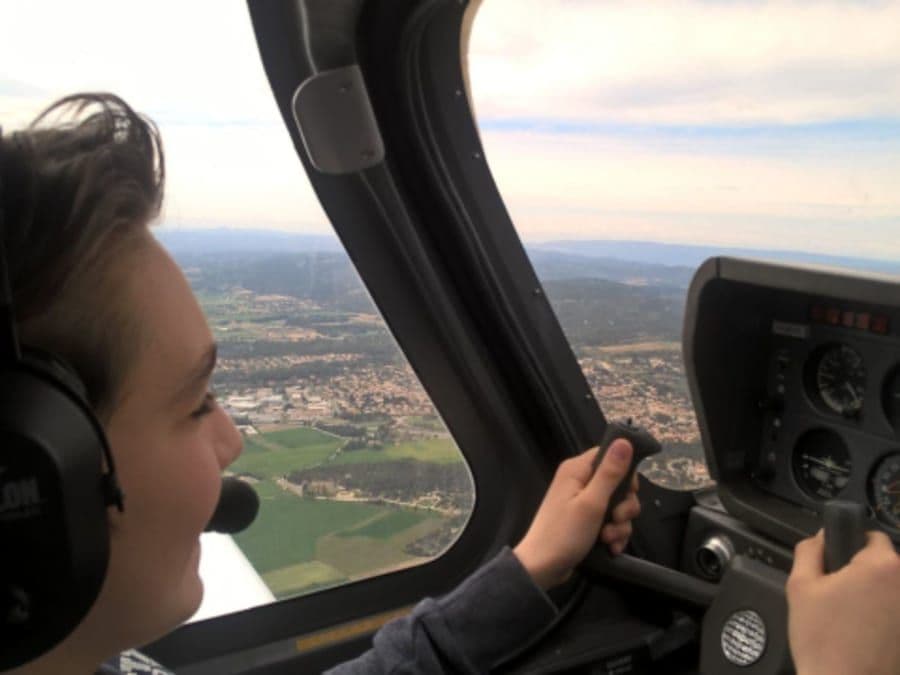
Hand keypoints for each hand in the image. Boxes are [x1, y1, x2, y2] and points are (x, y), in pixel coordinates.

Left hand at [513, 439, 639, 589]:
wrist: (543, 568)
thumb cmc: (564, 533)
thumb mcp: (592, 502)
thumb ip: (610, 473)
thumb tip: (625, 440)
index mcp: (577, 470)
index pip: (609, 454)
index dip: (624, 471)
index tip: (629, 491)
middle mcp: (579, 482)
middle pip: (617, 483)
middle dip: (624, 506)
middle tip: (616, 519)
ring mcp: (582, 503)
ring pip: (617, 506)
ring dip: (619, 525)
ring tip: (608, 539)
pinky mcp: (586, 521)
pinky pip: (609, 522)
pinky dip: (613, 535)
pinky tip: (610, 547)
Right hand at [787, 529, 899, 674]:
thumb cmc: (822, 639)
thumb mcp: (799, 586)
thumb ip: (809, 550)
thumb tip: (821, 537)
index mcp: (882, 566)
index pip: (872, 537)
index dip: (850, 547)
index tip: (836, 567)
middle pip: (884, 565)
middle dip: (862, 574)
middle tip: (836, 597)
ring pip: (890, 591)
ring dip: (874, 598)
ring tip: (849, 621)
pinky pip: (893, 614)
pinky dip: (883, 620)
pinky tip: (863, 636)